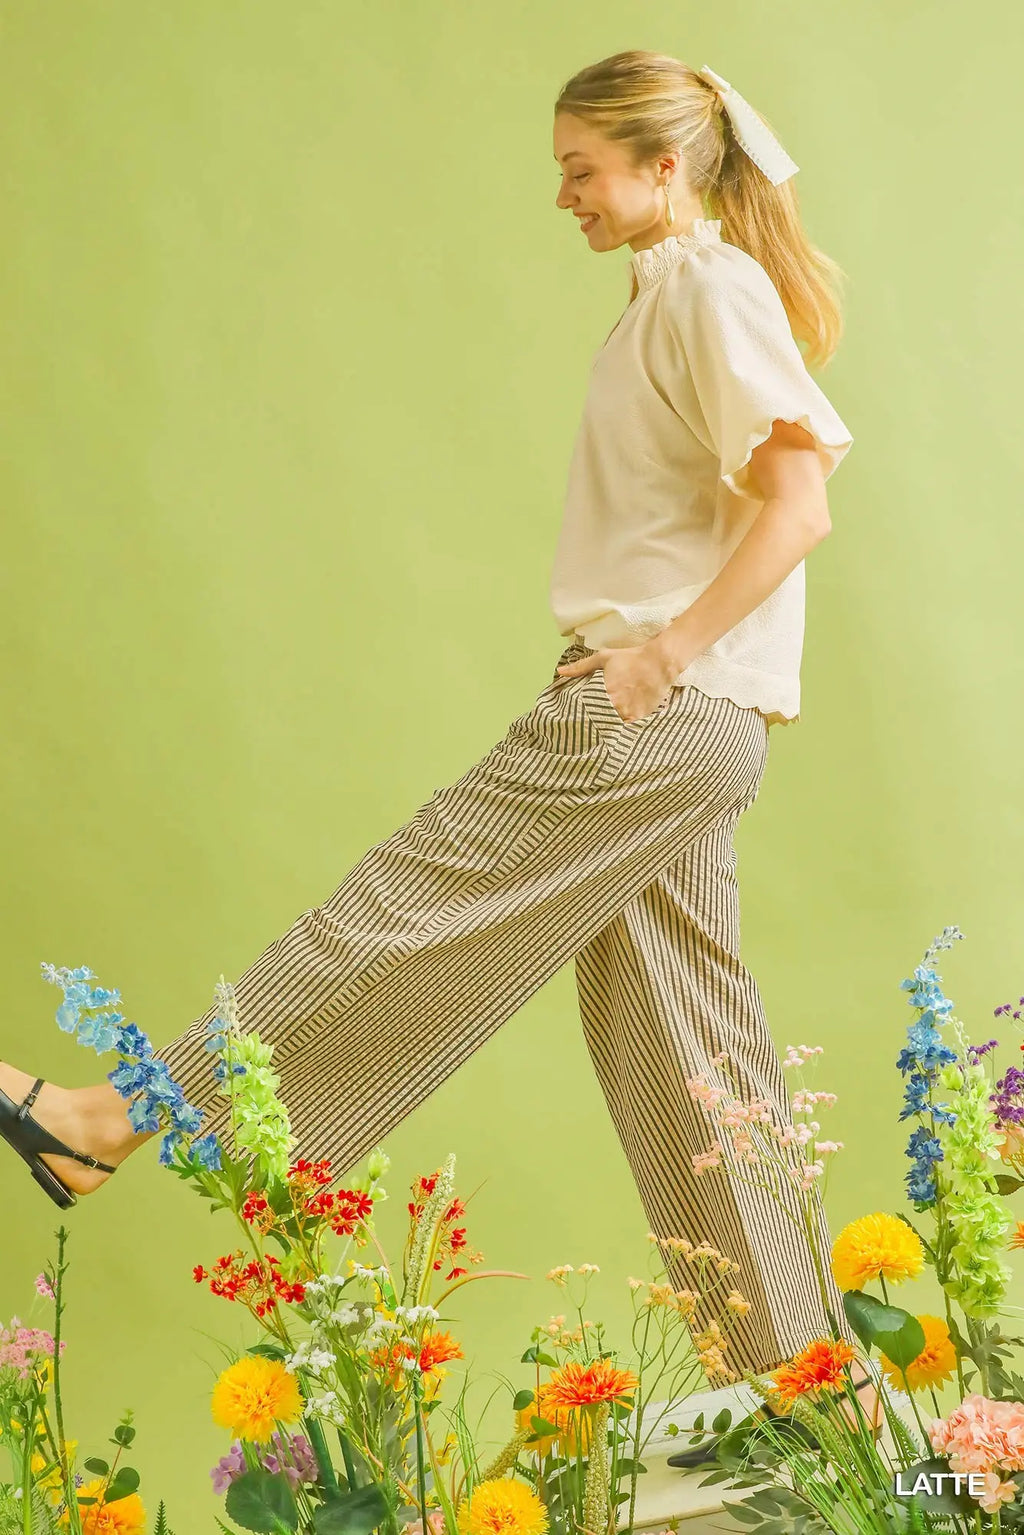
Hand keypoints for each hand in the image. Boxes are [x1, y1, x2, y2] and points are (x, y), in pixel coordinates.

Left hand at [556, 640, 678, 723]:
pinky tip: (617, 725)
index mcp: (604, 691)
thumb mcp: (604, 658)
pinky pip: (626, 727)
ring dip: (607, 725)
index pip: (586, 710)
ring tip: (602, 725)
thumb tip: (560, 672)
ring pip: (612, 725)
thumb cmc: (630, 658)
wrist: (659, 662)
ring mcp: (629, 712)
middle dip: (593, 721)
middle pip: (598, 720)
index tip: (576, 718)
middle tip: (587, 724)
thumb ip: (581, 667)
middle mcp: (616, 705)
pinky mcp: (640, 717)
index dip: (581, 714)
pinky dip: (621, 727)